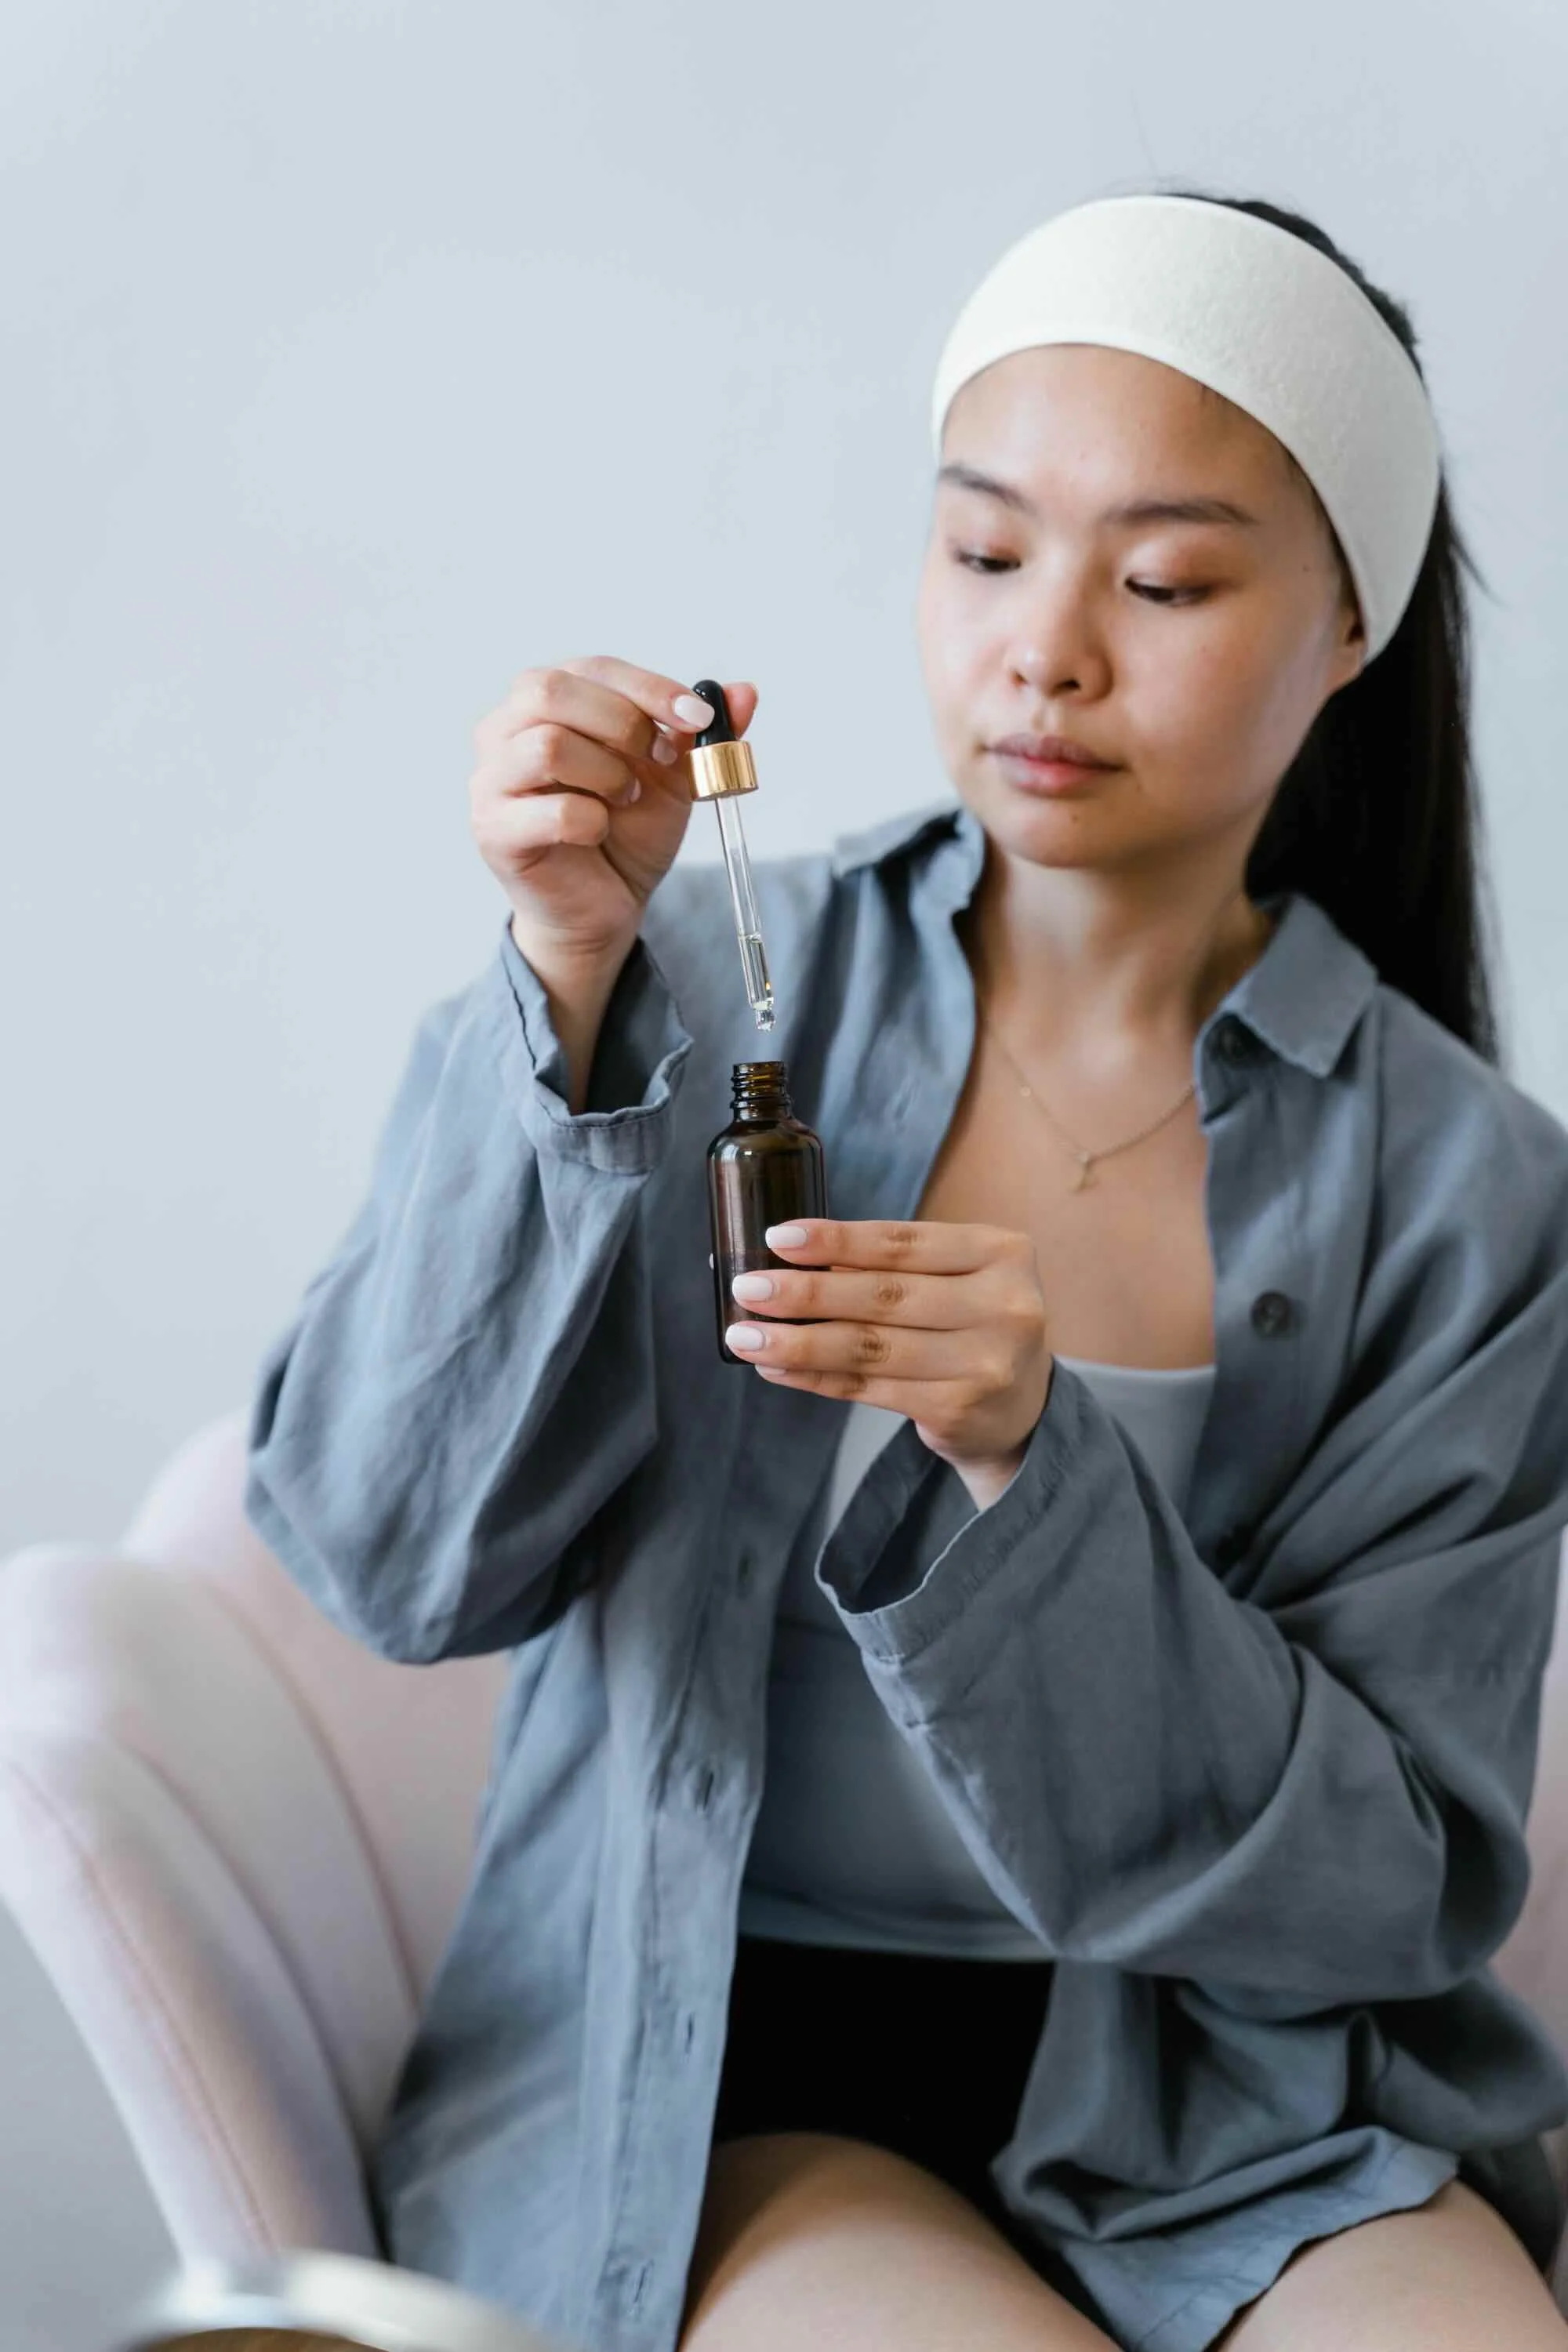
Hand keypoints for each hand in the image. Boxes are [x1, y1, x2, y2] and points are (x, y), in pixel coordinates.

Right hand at [469, 657, 758, 960]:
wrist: (605, 906)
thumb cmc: (625, 833)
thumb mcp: (673, 778)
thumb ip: (699, 734)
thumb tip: (745, 692)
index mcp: (545, 701)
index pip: (592, 667)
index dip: (648, 688)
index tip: (698, 716)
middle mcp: (504, 729)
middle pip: (552, 690)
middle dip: (622, 721)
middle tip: (659, 759)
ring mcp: (491, 779)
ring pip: (547, 745)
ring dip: (608, 773)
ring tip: (626, 799)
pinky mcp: (493, 829)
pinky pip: (551, 810)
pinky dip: (591, 821)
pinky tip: (598, 832)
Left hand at [726, 1218, 1053, 1509]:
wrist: (1022, 1410)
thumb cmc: (972, 1325)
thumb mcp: (957, 1279)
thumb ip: (896, 1266)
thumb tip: (793, 1256)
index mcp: (1002, 1253)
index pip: (904, 1243)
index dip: (837, 1239)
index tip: (778, 1238)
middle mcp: (1004, 1306)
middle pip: (884, 1296)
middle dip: (806, 1293)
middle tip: (749, 1288)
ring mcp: (984, 1362)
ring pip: (869, 1347)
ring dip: (798, 1341)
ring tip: (747, 1335)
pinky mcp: (958, 1408)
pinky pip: (868, 1388)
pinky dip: (815, 1377)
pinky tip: (776, 1367)